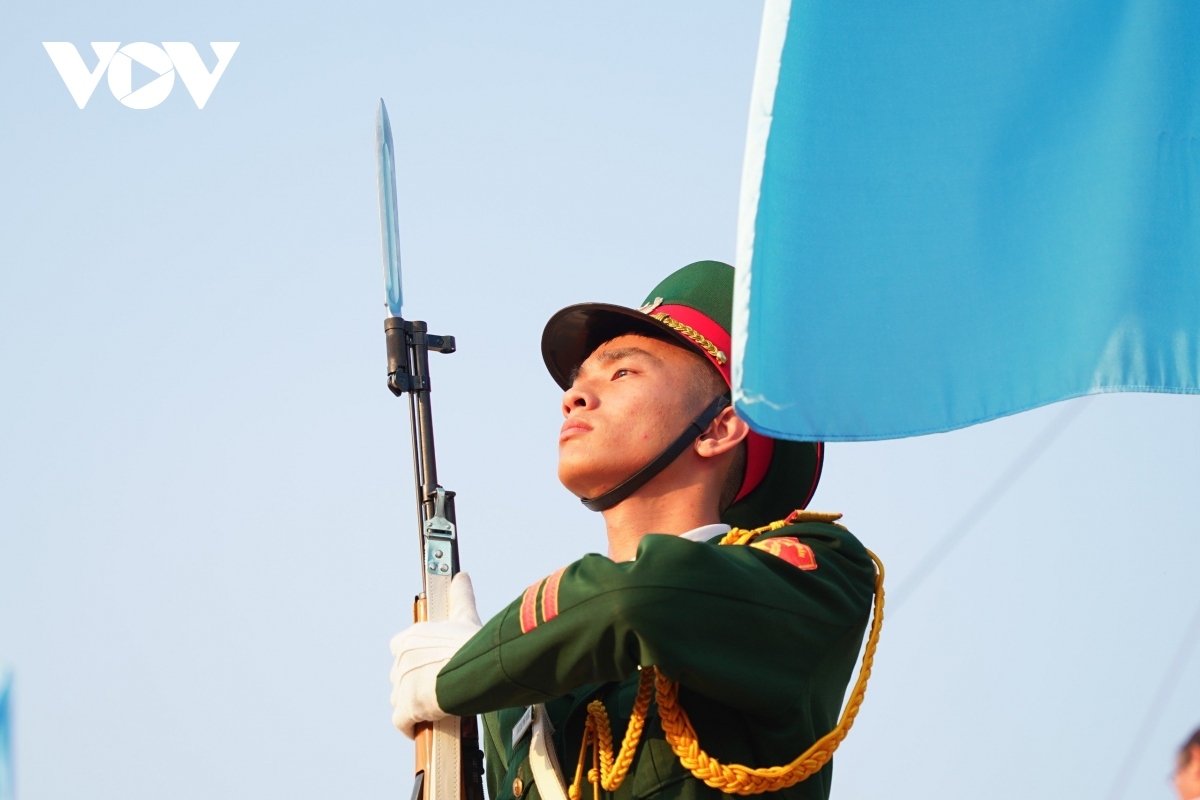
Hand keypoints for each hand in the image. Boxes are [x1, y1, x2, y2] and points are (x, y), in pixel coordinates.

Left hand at [389, 572, 482, 737]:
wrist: (475, 668)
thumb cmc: (472, 643)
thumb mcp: (465, 615)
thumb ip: (460, 596)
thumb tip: (462, 575)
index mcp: (411, 637)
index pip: (398, 646)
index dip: (413, 657)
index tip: (428, 664)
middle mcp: (401, 659)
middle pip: (400, 676)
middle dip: (414, 683)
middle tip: (437, 688)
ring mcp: (401, 685)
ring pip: (400, 699)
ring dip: (413, 704)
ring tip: (435, 707)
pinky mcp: (405, 708)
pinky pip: (401, 722)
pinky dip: (411, 727)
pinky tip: (424, 727)